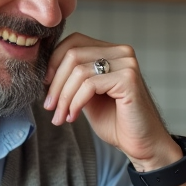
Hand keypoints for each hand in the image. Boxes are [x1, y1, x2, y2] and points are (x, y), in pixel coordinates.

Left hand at [42, 33, 177, 168]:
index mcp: (111, 51)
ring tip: (60, 116)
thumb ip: (73, 78)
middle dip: (56, 83)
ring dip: (63, 97)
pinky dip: (75, 102)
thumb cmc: (115, 121)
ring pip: (78, 71)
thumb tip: (44, 70)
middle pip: (73, 54)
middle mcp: (121, 51)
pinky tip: (72, 116)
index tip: (45, 86)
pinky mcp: (128, 78)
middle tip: (49, 107)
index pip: (73, 41)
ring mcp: (127, 63)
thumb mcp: (87, 95)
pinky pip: (89, 85)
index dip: (54, 62)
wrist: (141, 144)